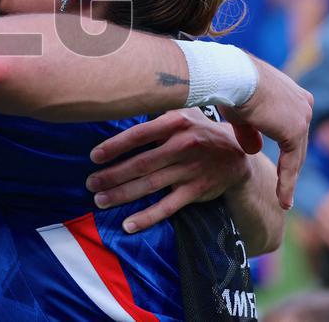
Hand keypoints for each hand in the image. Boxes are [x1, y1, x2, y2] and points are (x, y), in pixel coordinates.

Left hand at [88, 109, 249, 232]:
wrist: (238, 156)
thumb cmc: (200, 130)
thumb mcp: (185, 112)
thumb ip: (158, 112)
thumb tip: (122, 105)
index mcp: (176, 123)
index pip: (140, 135)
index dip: (116, 146)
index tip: (94, 156)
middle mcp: (183, 145)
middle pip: (141, 163)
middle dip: (113, 175)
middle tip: (90, 182)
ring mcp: (190, 170)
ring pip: (150, 185)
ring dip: (123, 194)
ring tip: (100, 200)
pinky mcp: (196, 190)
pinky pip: (168, 206)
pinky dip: (148, 217)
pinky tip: (129, 224)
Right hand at [224, 57, 312, 210]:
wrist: (232, 76)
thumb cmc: (229, 87)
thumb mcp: (241, 113)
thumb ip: (249, 132)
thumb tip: (255, 151)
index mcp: (292, 94)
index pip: (290, 126)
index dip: (286, 147)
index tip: (283, 164)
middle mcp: (302, 103)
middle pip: (297, 142)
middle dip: (291, 166)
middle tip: (285, 187)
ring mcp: (302, 116)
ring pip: (296, 154)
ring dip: (289, 179)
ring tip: (284, 201)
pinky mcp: (295, 130)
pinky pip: (292, 163)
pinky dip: (287, 183)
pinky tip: (283, 200)